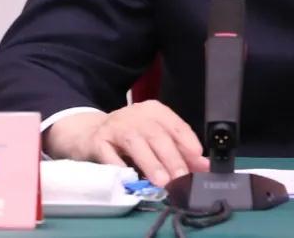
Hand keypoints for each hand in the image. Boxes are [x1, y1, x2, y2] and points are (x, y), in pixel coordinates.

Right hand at [43, 100, 209, 185]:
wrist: (90, 132)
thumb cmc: (129, 136)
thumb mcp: (155, 138)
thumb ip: (178, 151)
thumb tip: (204, 166)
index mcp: (154, 111)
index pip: (175, 124)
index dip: (187, 140)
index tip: (197, 156)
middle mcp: (136, 114)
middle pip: (157, 134)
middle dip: (171, 157)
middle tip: (181, 177)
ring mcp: (115, 126)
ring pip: (135, 142)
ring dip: (150, 162)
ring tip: (162, 181)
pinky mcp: (97, 140)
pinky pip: (110, 154)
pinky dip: (120, 166)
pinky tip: (130, 178)